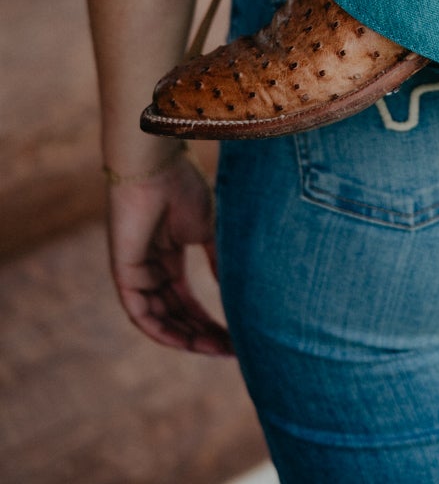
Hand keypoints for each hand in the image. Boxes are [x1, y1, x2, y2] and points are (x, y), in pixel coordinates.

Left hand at [106, 150, 232, 355]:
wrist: (156, 167)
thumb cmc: (183, 189)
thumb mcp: (210, 231)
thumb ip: (219, 262)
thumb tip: (236, 293)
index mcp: (170, 257)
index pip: (186, 300)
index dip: (209, 321)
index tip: (236, 336)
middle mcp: (152, 269)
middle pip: (176, 314)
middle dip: (202, 334)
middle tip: (232, 350)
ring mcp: (137, 273)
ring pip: (161, 318)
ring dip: (187, 337)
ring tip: (216, 347)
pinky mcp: (125, 274)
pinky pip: (141, 314)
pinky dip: (162, 330)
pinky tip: (187, 341)